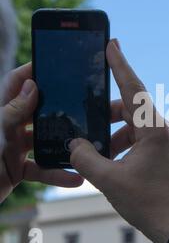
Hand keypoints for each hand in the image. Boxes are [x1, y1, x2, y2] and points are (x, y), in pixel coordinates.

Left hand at [0, 64, 83, 203]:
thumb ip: (13, 112)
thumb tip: (32, 85)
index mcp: (1, 112)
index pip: (15, 83)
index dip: (31, 71)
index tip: (53, 64)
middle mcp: (9, 126)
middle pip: (38, 111)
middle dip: (59, 108)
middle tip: (82, 103)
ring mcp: (15, 148)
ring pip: (45, 142)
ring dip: (65, 146)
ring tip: (87, 143)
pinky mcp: (19, 168)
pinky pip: (43, 170)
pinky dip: (58, 175)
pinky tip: (76, 179)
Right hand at [69, 39, 168, 242]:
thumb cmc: (151, 203)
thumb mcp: (110, 180)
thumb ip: (86, 158)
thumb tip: (76, 145)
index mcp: (154, 128)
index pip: (133, 88)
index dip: (120, 64)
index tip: (112, 44)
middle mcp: (166, 129)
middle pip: (132, 109)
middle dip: (108, 115)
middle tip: (89, 124)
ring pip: (138, 127)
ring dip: (117, 135)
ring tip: (100, 153)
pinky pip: (146, 140)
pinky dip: (129, 145)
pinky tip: (116, 163)